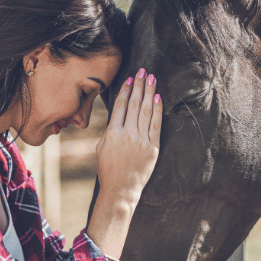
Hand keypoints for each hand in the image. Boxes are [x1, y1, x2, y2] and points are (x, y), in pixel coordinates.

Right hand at [96, 68, 162, 208]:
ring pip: (146, 111)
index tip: (131, 78)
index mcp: (112, 133)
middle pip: (135, 104)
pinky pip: (156, 125)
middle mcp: (127, 134)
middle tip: (143, 70)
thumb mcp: (102, 147)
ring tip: (152, 78)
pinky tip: (158, 97)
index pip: (121, 105)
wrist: (121, 190)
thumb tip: (119, 114)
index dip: (126, 90)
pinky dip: (158, 110)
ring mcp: (141, 141)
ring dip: (149, 92)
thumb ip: (110, 130)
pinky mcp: (152, 148)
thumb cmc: (108, 169)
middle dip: (139, 85)